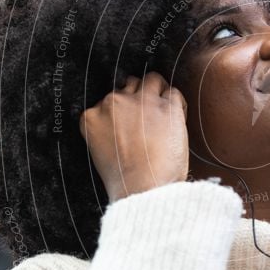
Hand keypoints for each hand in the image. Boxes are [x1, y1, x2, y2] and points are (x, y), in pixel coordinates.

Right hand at [79, 72, 189, 202]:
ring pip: (152, 80)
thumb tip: (124, 122)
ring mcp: (140, 102)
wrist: (144, 189)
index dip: (124, 109)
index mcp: (91, 117)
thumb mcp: (102, 153)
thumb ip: (108, 130)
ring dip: (158, 92)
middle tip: (149, 118)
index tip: (132, 123)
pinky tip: (178, 119)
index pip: (109, 98)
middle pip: (129, 86)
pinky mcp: (166, 106)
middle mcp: (112, 103)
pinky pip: (174, 92)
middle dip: (139, 99)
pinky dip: (178, 104)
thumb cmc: (126, 181)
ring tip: (164, 112)